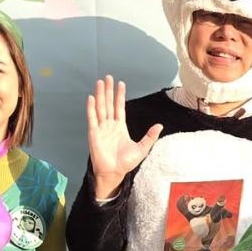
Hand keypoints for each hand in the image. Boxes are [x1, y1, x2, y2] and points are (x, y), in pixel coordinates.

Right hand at [85, 75, 158, 197]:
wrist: (114, 173)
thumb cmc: (126, 163)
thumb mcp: (142, 148)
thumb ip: (150, 136)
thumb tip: (160, 125)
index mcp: (120, 127)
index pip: (119, 108)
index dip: (120, 96)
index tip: (121, 84)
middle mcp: (109, 125)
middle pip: (109, 104)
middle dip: (109, 91)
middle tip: (108, 77)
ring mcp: (101, 128)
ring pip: (100, 108)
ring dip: (100, 95)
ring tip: (100, 82)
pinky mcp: (94, 133)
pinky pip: (92, 118)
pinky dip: (91, 108)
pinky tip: (92, 97)